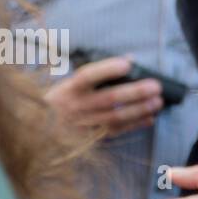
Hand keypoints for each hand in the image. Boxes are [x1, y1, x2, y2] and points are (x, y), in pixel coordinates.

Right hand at [44, 56, 161, 136]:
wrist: (40, 131)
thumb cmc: (63, 100)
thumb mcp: (72, 83)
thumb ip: (101, 72)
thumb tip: (130, 59)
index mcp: (69, 88)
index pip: (87, 76)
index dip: (107, 70)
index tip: (126, 65)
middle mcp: (75, 107)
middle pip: (108, 98)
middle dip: (135, 92)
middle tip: (156, 87)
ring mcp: (82, 125)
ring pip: (114, 117)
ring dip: (139, 110)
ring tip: (157, 103)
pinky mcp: (89, 139)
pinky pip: (115, 132)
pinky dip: (134, 125)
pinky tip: (149, 118)